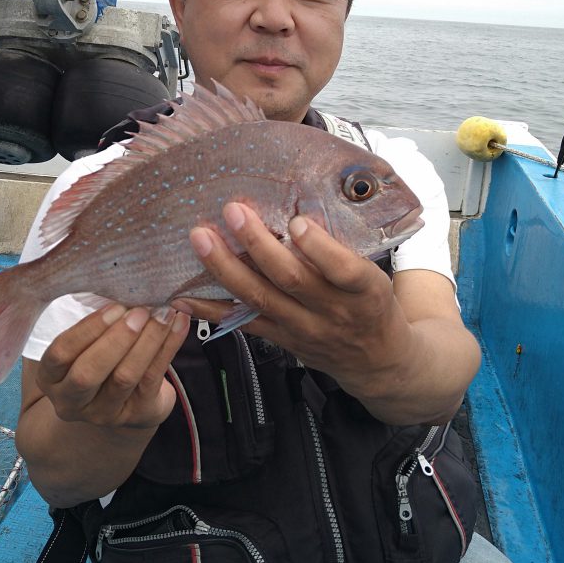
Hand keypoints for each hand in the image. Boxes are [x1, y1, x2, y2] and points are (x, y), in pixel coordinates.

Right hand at [34, 304, 189, 430]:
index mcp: (51, 378)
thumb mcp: (85, 344)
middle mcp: (71, 400)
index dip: (86, 330)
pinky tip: (179, 324)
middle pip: (88, 373)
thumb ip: (93, 323)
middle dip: (117, 339)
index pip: (60, 354)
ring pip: (125, 377)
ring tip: (163, 313)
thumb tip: (120, 285)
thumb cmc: (101, 358)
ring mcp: (103, 412)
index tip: (113, 307)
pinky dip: (168, 347)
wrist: (127, 399)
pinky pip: (153, 378)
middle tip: (140, 311)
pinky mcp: (137, 413)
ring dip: (147, 341)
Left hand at [178, 202, 412, 397]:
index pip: (343, 269)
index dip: (318, 247)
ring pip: (260, 299)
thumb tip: (301, 202)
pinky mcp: (282, 339)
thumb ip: (343, 248)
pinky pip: (243, 323)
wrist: (378, 360)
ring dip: (226, 268)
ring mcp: (303, 328)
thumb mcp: (375, 274)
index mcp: (363, 290)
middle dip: (257, 244)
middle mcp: (331, 311)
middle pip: (290, 279)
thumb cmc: (373, 305)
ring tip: (202, 239)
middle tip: (233, 211)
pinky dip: (211, 309)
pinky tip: (185, 295)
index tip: (297, 221)